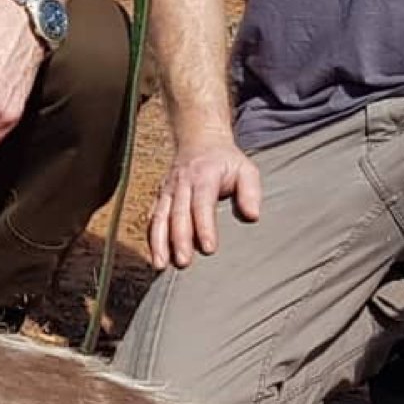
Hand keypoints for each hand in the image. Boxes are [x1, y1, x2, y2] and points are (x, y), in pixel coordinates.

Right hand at [147, 135, 261, 269]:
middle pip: (178, 213)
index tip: (209, 249)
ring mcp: (168, 189)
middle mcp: (182, 182)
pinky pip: (153, 216)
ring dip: (159, 242)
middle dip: (179, 239)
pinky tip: (154, 254)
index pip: (202, 204)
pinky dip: (151, 236)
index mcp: (204, 175)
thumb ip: (250, 192)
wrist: (199, 139)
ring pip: (160, 216)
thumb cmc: (225, 160)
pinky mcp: (160, 196)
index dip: (204, 226)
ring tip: (161, 264)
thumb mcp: (246, 169)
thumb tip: (252, 216)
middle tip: (184, 262)